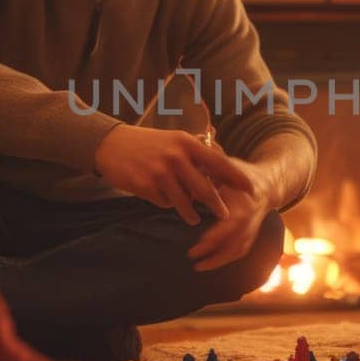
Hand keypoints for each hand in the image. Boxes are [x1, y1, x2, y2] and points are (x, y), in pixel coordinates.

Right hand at [94, 125, 253, 224]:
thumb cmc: (146, 144)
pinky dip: (164, 203)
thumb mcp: (173, 141)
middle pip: (204, 188)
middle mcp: (176, 156)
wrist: (110, 144)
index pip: (217, 162)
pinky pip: (163, 202)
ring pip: (184, 201)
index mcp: (186, 143)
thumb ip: (193, 155)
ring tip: (193, 219)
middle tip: (225, 215)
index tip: (249, 188)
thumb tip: (215, 173)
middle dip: (216, 204)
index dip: (234, 177)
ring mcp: (160, 171)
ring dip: (190, 213)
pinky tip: (160, 198)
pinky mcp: (146, 185)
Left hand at [187, 159, 271, 271]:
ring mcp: (252, 228)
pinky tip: (207, 264)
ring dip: (218, 260)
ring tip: (197, 266)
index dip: (219, 233)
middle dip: (214, 250)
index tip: (202, 240)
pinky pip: (240, 252)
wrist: (267, 185)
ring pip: (238, 249)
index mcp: (245, 201)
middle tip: (192, 255)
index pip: (235, 221)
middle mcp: (251, 218)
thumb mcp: (227, 168)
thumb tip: (189, 182)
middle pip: (236, 239)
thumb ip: (209, 174)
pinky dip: (224, 260)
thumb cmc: (240, 174)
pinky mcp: (251, 236)